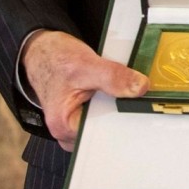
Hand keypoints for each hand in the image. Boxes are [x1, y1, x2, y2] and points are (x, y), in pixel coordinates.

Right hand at [22, 30, 147, 150]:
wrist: (43, 52)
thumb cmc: (55, 60)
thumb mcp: (86, 64)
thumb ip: (113, 77)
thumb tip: (140, 88)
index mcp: (65, 127)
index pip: (103, 135)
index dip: (125, 122)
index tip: (144, 111)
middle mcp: (69, 133)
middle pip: (106, 132)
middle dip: (124, 115)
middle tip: (141, 98)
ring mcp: (76, 125)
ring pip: (107, 122)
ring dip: (120, 107)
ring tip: (130, 93)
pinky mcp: (84, 115)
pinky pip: (104, 114)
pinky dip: (114, 103)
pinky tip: (121, 91)